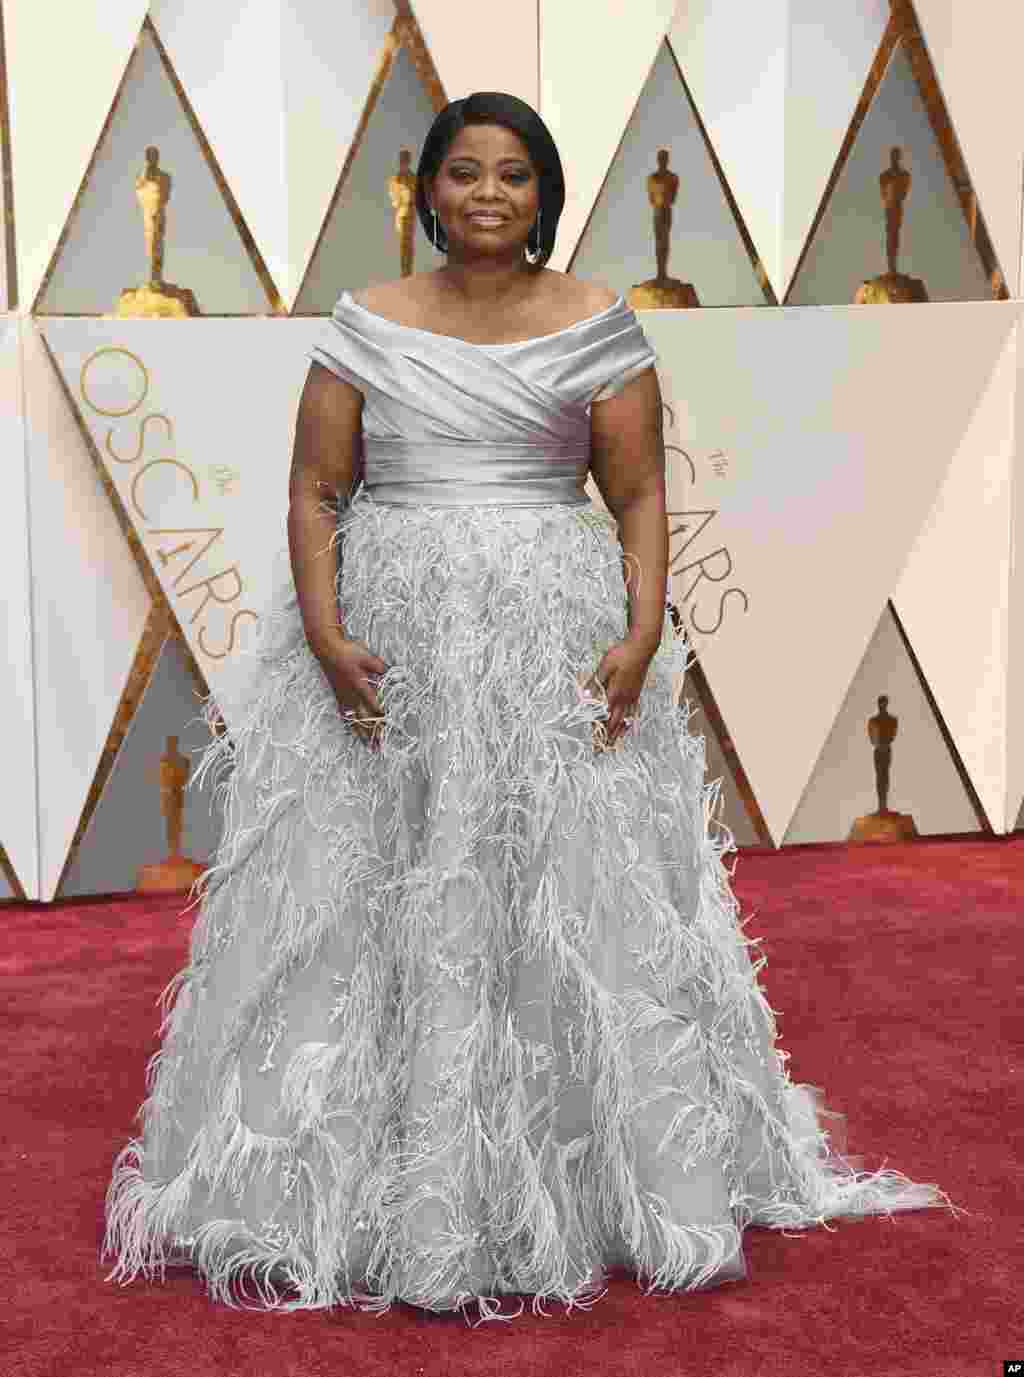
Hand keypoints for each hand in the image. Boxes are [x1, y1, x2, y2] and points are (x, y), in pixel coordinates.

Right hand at [312, 633, 388, 750]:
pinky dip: (351, 726)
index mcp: (360, 685)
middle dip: (373, 732)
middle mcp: (352, 695)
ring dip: (363, 734)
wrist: (327, 650)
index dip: (381, 715)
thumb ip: (380, 667)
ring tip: (370, 746)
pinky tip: (354, 734)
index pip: (373, 704)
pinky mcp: (339, 697)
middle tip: (381, 745)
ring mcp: (345, 697)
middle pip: (364, 717)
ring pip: (355, 719)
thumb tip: (394, 673)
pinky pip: (346, 715)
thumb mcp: (367, 656)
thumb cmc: (347, 652)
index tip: (390, 725)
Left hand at [582, 635, 657, 750]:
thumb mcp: (604, 666)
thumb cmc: (622, 654)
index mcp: (614, 693)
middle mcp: (624, 699)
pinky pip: (632, 712)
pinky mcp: (637, 692)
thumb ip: (595, 683)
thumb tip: (584, 697)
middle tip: (601, 751)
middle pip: (613, 723)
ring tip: (613, 745)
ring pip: (624, 720)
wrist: (642, 647)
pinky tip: (627, 726)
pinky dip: (628, 722)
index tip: (593, 742)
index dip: (597, 730)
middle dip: (606, 738)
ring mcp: (632, 697)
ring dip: (617, 733)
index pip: (603, 717)